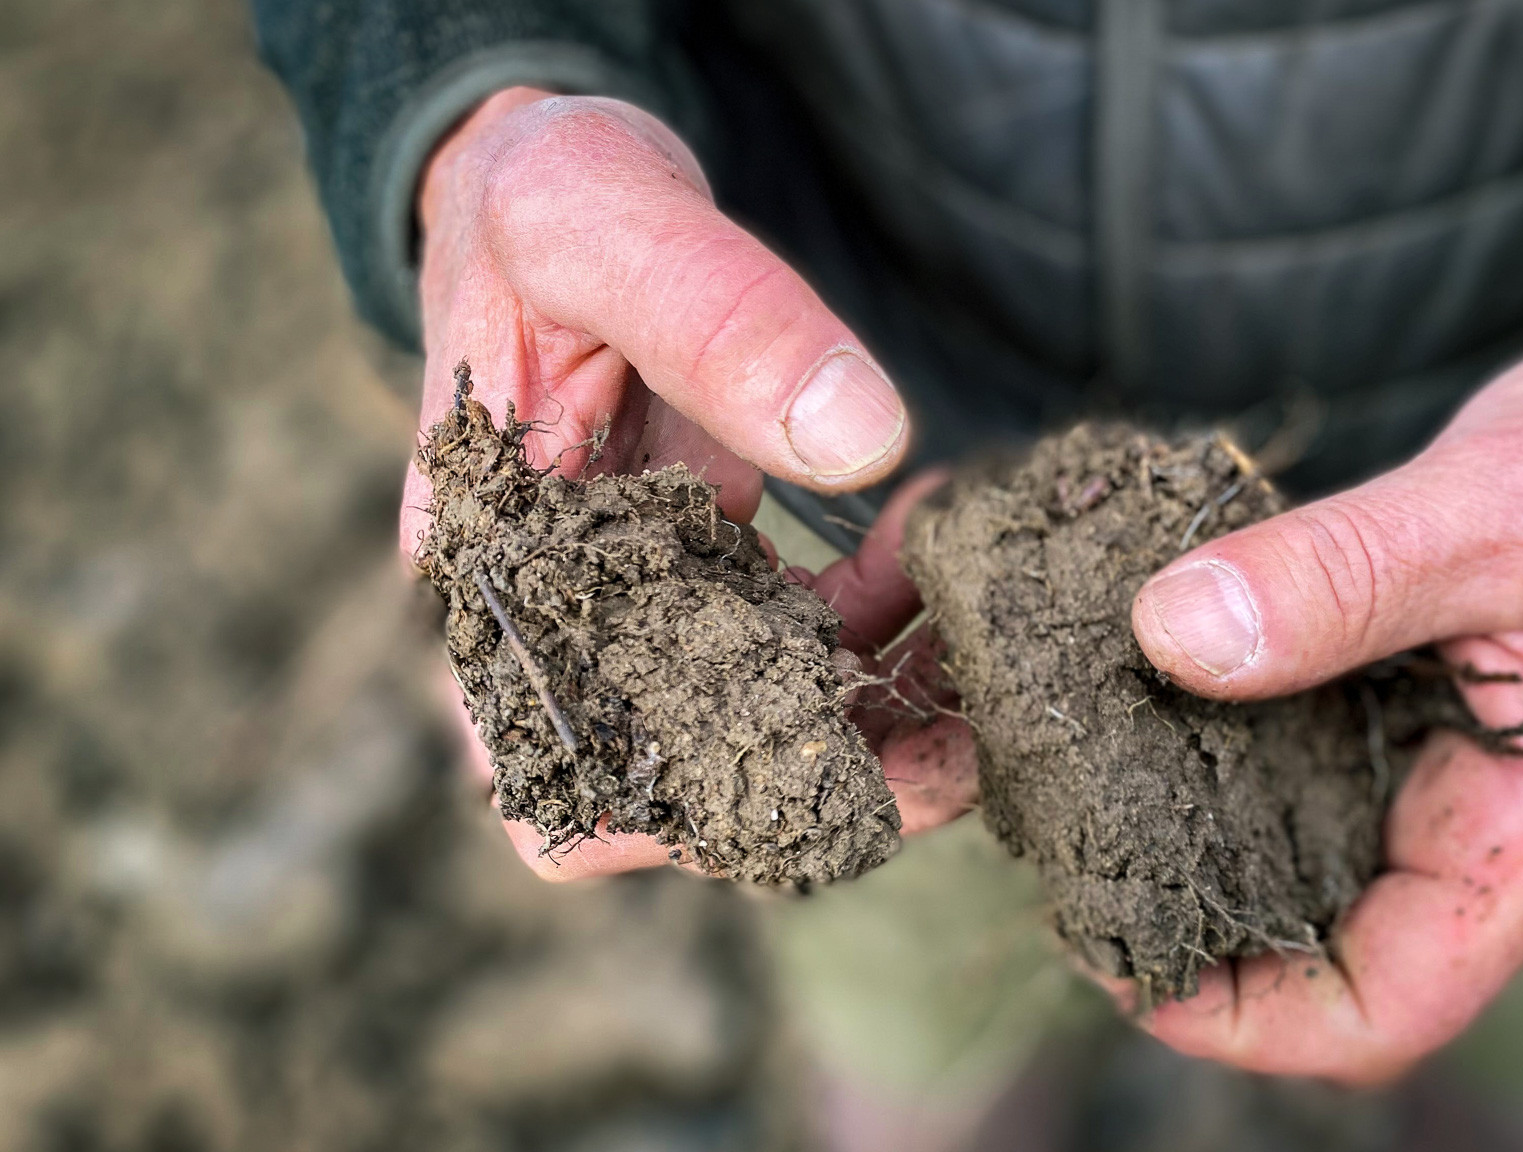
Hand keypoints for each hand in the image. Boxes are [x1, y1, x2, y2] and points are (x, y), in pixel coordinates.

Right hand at [406, 89, 971, 876]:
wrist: (555, 179)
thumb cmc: (542, 195)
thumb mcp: (599, 216)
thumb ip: (714, 313)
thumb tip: (858, 440)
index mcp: (485, 575)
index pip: (557, 781)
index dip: (686, 822)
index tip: (837, 787)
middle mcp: (556, 622)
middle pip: (683, 780)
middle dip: (831, 782)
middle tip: (971, 748)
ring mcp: (637, 607)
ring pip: (757, 726)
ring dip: (874, 716)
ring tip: (989, 660)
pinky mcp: (705, 576)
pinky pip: (797, 646)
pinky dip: (875, 630)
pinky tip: (937, 555)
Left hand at [1126, 284, 1522, 1080]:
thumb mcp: (1494, 505)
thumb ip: (1340, 576)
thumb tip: (1170, 637)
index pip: (1383, 1012)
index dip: (1240, 1023)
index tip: (1115, 951)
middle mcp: (1483, 840)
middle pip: (1322, 962)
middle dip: (1191, 933)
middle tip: (1063, 852)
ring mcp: (1449, 786)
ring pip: (1304, 873)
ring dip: (1194, 848)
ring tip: (1075, 781)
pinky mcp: (1415, 722)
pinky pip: (1307, 778)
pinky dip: (1222, 758)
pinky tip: (1144, 699)